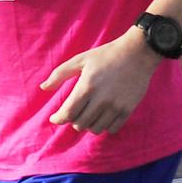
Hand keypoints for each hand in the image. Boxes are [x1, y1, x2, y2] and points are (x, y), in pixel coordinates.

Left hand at [40, 29, 161, 134]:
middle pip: (80, 124)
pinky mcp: (128, 109)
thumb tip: (43, 88)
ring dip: (87, 124)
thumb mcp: (80, 60)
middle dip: (72, 120)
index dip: (58, 119)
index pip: (68, 113)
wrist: (138, 53)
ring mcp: (116, 106)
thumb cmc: (105, 55)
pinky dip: (103, 126)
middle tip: (73, 113)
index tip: (54, 118)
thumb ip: (59, 74)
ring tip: (87, 114)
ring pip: (95, 128)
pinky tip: (101, 117)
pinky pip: (112, 128)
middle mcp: (101, 99)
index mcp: (87, 87)